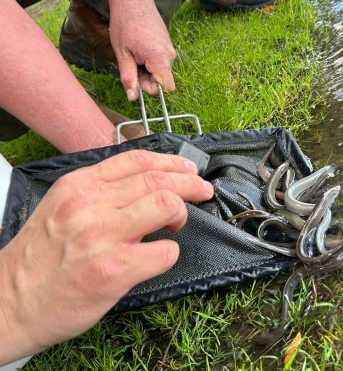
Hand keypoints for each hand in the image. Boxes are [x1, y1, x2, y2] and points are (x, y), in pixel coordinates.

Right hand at [0, 150, 212, 363]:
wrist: (10, 303)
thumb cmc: (39, 259)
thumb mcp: (60, 207)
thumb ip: (100, 193)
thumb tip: (146, 185)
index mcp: (78, 186)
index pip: (137, 160)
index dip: (172, 163)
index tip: (188, 169)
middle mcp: (89, 205)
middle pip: (159, 180)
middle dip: (190, 183)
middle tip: (202, 191)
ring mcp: (102, 236)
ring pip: (167, 205)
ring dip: (182, 213)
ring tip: (176, 224)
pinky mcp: (114, 269)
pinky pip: (165, 252)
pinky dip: (169, 253)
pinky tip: (157, 257)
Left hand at [109, 0, 176, 100]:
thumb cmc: (125, 24)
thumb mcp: (122, 53)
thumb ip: (128, 77)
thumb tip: (133, 97)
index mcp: (159, 58)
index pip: (165, 88)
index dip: (150, 89)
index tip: (136, 80)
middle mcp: (169, 56)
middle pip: (161, 81)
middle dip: (145, 79)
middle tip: (129, 64)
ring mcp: (170, 50)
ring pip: (159, 72)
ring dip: (145, 70)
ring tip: (132, 54)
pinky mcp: (167, 46)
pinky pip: (160, 62)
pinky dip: (148, 62)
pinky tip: (138, 49)